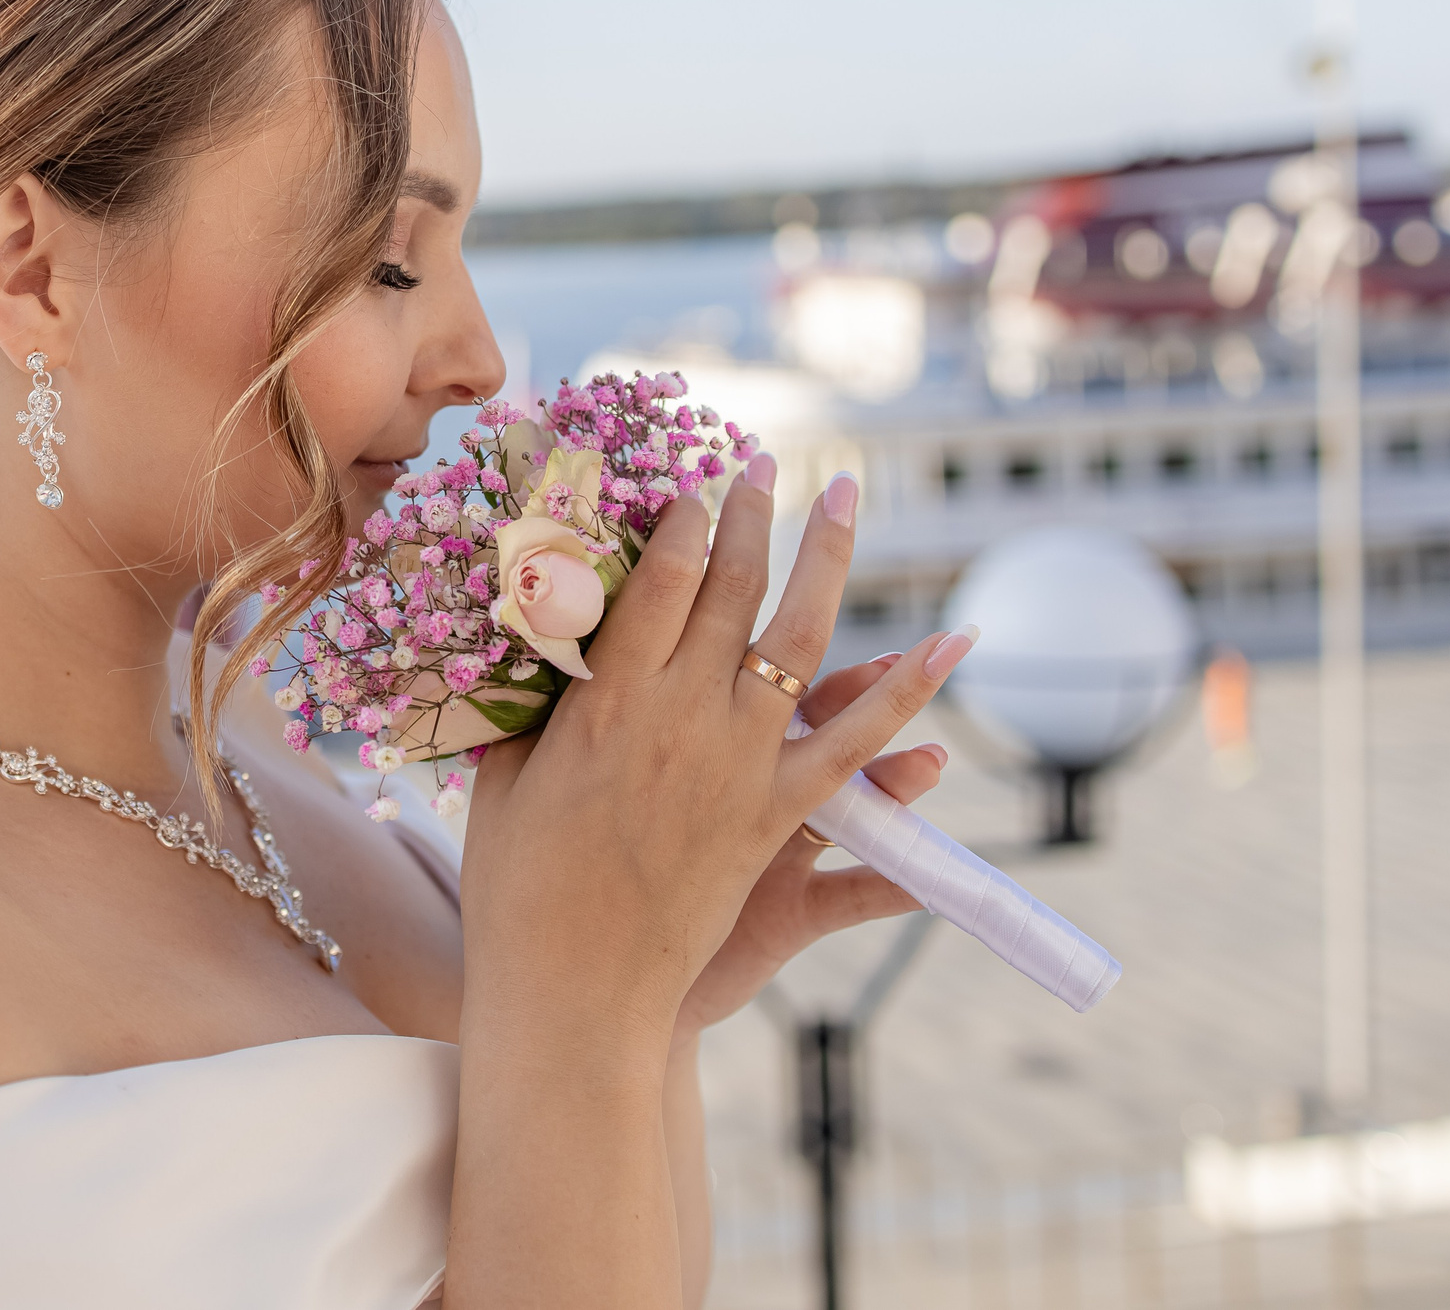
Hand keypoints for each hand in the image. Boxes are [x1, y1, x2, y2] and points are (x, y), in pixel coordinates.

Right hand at [460, 456, 973, 1035]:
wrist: (573, 988)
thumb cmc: (517, 887)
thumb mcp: (502, 777)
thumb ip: (519, 705)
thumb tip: (522, 637)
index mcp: (604, 703)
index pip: (651, 583)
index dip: (676, 522)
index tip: (689, 481)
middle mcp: (681, 718)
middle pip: (728, 591)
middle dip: (746, 515)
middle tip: (756, 462)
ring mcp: (739, 764)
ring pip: (799, 639)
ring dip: (825, 559)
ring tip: (842, 499)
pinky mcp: (779, 817)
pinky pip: (857, 744)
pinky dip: (904, 691)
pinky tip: (947, 644)